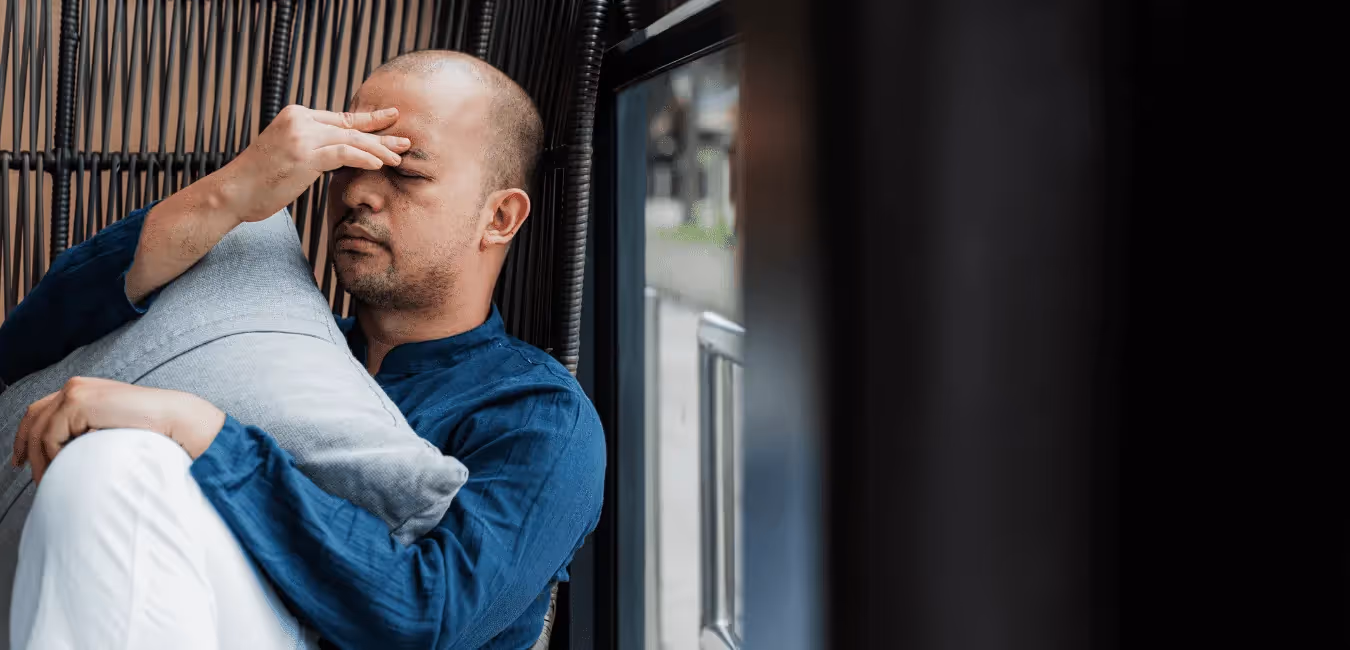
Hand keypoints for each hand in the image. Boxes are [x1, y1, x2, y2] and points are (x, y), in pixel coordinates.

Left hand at [12, 377, 224, 483]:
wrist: (177, 422)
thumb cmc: (154, 431)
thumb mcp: (111, 431)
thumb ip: (90, 433)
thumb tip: (68, 455)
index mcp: (86, 390)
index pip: (43, 410)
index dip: (26, 434)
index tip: (22, 459)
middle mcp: (77, 386)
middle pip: (33, 416)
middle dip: (23, 445)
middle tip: (22, 469)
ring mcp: (76, 392)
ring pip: (38, 429)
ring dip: (38, 458)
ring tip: (47, 480)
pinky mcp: (78, 403)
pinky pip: (50, 436)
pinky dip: (50, 457)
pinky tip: (60, 472)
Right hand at [220, 104, 410, 222]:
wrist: (233, 191)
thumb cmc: (261, 179)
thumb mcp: (288, 153)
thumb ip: (312, 146)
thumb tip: (341, 151)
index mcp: (296, 115)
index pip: (341, 118)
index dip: (369, 119)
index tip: (391, 119)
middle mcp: (300, 120)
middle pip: (350, 127)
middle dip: (382, 135)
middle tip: (406, 141)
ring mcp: (301, 136)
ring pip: (351, 140)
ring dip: (378, 150)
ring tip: (399, 158)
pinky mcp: (304, 155)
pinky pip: (343, 153)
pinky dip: (364, 158)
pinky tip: (379, 164)